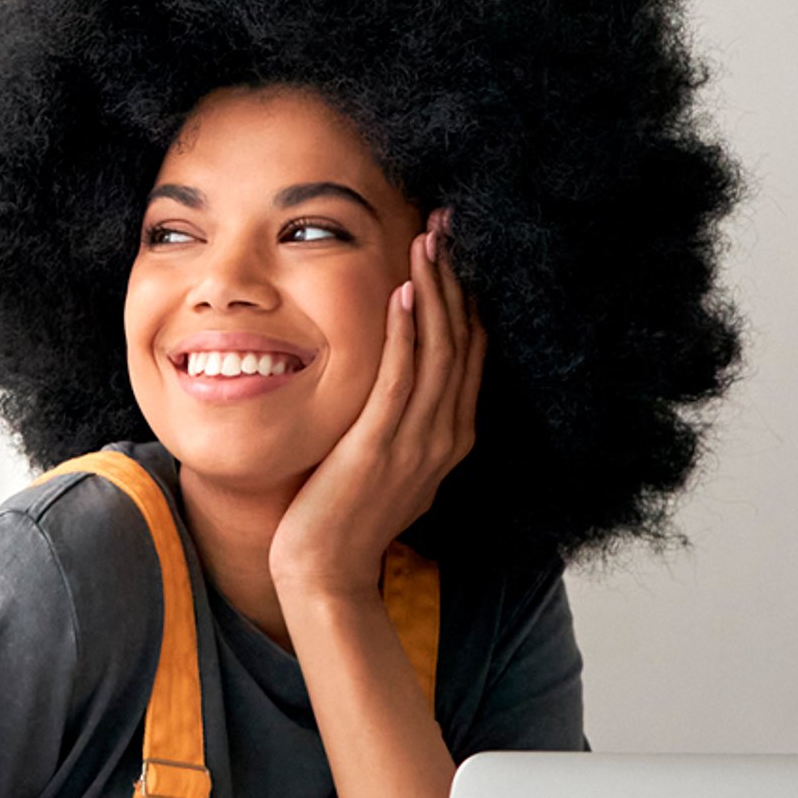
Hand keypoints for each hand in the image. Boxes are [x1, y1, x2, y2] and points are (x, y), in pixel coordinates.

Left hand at [269, 209, 485, 602]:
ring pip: (440, 350)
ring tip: (430, 241)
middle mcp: (446, 436)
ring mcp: (418, 442)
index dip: (469, 298)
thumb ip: (401, 426)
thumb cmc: (345, 518)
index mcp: (451, 437)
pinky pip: (402, 377)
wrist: (325, 573)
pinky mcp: (380, 445)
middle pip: (464, 341)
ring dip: (436, 290)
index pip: (472, 353)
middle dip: (459, 278)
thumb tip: (395, 390)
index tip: (460, 251)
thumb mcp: (388, 465)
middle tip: (451, 224)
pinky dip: (407, 332)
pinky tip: (403, 291)